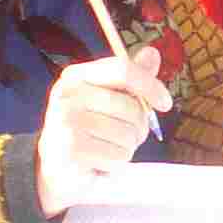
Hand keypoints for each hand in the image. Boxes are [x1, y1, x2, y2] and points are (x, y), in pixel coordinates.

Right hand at [35, 45, 171, 217]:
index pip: (122, 70)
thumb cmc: (89, 131)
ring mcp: (66, 122)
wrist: (56, 169)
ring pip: (128, 135)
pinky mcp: (71, 150)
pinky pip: (118, 156)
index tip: (165, 104)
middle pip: (131, 106)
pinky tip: (100, 163)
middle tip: (123, 136)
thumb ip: (130, 79)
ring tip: (107, 149)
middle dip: (138, 127)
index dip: (150, 85)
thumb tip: (152, 53)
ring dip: (127, 148)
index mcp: (76, 76)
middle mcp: (67, 95)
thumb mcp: (108, 99)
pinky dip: (117, 164)